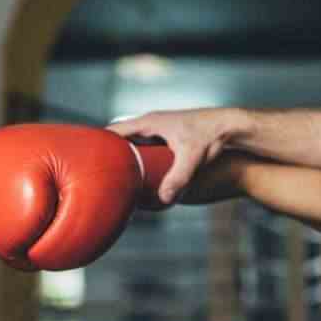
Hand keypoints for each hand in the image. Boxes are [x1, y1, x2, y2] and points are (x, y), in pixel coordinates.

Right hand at [108, 108, 240, 203]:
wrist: (232, 126)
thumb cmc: (212, 136)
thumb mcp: (192, 159)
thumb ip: (178, 178)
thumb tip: (164, 198)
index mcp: (150, 122)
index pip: (115, 131)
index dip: (100, 145)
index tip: (88, 161)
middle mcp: (152, 123)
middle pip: (122, 139)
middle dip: (112, 156)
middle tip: (100, 177)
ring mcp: (161, 129)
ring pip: (135, 144)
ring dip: (127, 158)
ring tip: (116, 180)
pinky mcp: (170, 137)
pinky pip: (147, 147)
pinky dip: (141, 159)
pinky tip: (141, 175)